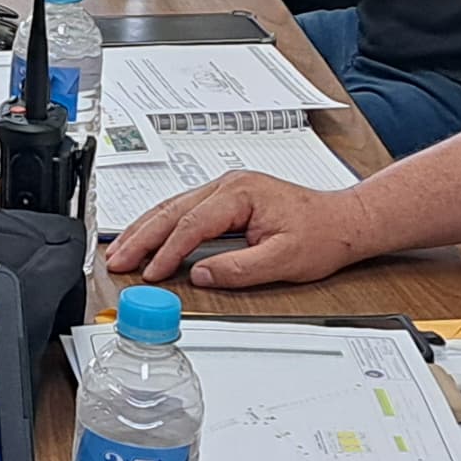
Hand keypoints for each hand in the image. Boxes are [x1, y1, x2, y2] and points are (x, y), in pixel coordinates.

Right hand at [105, 167, 366, 289]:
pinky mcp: (224, 198)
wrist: (343, 220)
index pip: (192, 224)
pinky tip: (145, 237)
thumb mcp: (284, 260)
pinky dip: (160, 225)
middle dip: (141, 237)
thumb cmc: (321, 234)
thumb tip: (201, 275)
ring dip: (144, 230)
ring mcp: (224, 189)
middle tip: (117, 260)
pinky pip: (182, 210)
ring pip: (171, 207)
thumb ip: (240, 268)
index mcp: (241, 193)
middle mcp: (228, 185)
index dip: (168, 251)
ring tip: (120, 251)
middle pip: (172, 210)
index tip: (152, 273)